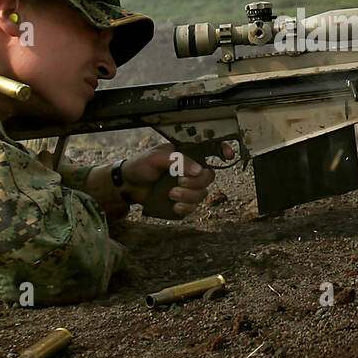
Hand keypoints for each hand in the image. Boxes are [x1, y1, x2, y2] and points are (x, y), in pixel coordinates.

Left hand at [119, 142, 233, 218]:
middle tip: (179, 182)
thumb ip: (178, 160)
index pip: (210, 150)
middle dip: (196, 182)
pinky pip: (194, 207)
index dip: (223, 150)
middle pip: (209, 176)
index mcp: (187, 154)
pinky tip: (174, 205)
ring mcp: (188, 186)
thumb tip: (198, 170)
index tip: (228, 155)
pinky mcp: (183, 201)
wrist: (128, 185)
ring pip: (203, 193)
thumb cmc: (141, 165)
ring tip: (171, 194)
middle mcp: (190, 170)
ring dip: (188, 196)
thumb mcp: (157, 157)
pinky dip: (185, 208)